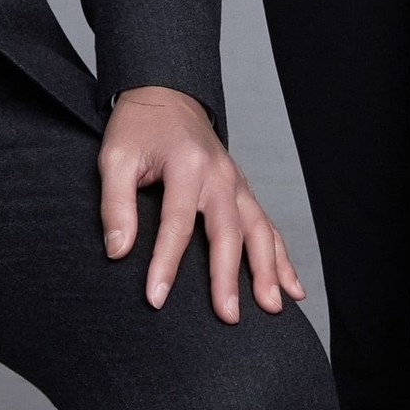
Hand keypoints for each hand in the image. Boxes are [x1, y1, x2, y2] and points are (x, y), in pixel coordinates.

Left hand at [98, 85, 306, 323]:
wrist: (166, 92)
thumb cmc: (138, 127)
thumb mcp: (115, 157)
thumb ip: (115, 203)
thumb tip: (117, 251)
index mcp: (186, 164)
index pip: (177, 223)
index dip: (165, 264)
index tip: (156, 299)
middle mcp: (219, 174)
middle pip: (228, 231)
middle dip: (228, 277)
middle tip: (228, 317)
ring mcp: (236, 181)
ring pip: (259, 229)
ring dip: (268, 270)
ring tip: (272, 308)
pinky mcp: (242, 189)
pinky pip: (268, 225)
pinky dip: (282, 257)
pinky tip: (294, 287)